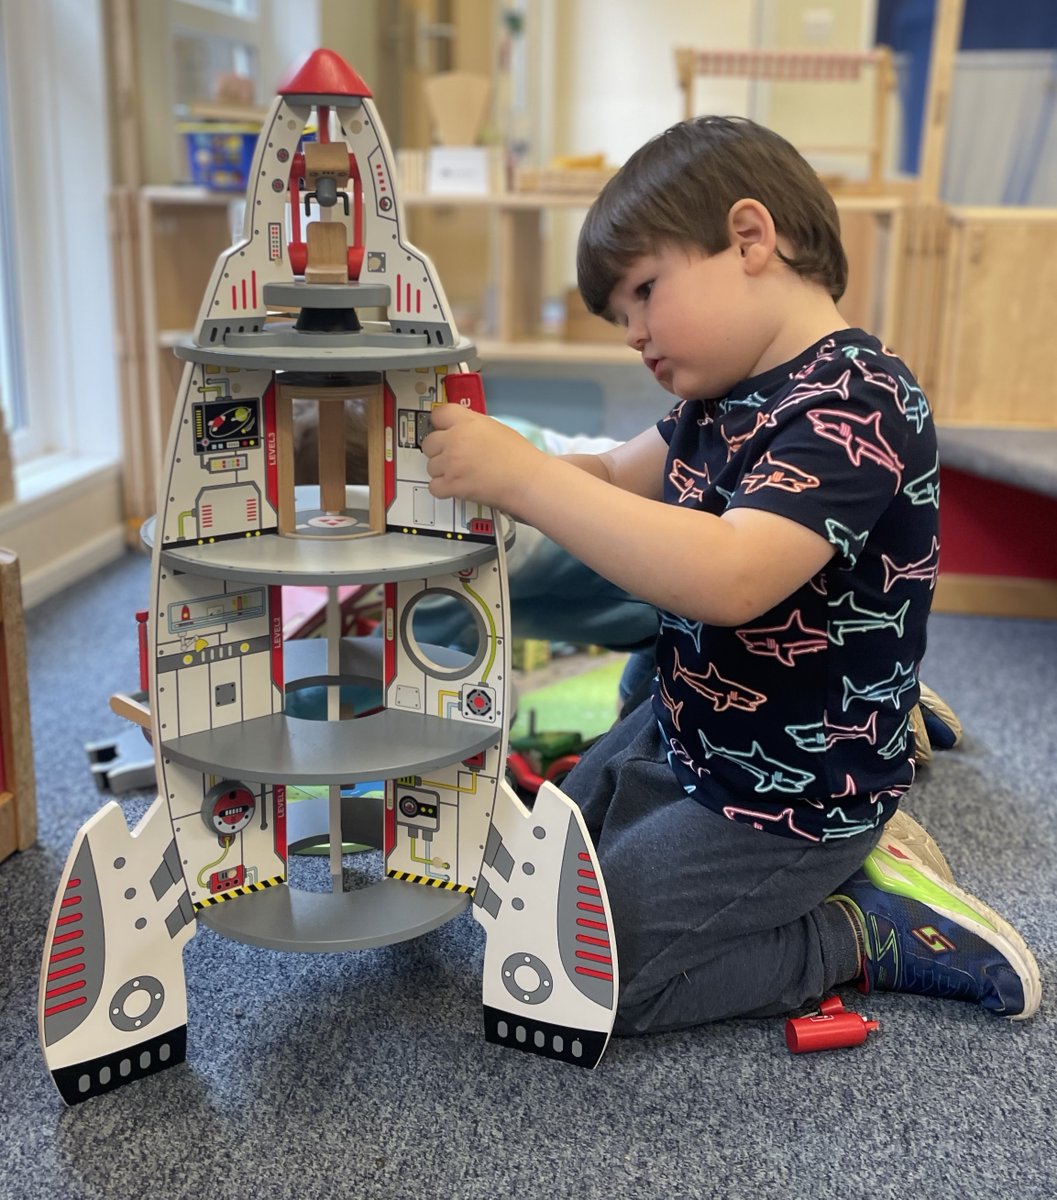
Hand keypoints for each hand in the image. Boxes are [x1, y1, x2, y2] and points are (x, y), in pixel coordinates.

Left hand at [421, 404, 541, 511]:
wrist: (528, 479)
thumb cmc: (519, 456)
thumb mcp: (495, 427)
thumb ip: (471, 426)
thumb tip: (458, 430)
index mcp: (467, 422)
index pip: (438, 415)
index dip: (440, 425)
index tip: (443, 431)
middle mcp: (455, 440)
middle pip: (428, 443)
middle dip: (438, 450)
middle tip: (453, 456)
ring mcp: (451, 464)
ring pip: (430, 466)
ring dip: (442, 471)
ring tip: (460, 473)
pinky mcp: (452, 485)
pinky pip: (434, 487)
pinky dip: (443, 488)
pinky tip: (456, 486)